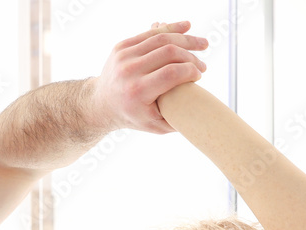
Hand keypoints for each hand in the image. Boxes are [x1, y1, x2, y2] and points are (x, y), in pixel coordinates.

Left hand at [90, 21, 208, 134]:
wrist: (101, 104)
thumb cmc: (133, 116)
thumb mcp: (155, 125)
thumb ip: (178, 119)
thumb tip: (202, 109)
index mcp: (137, 91)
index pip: (171, 73)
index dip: (190, 71)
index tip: (199, 76)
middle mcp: (129, 71)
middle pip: (169, 52)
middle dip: (192, 56)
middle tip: (203, 65)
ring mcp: (124, 55)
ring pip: (162, 38)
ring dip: (186, 39)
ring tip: (203, 44)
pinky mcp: (122, 46)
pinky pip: (151, 33)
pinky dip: (171, 29)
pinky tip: (187, 28)